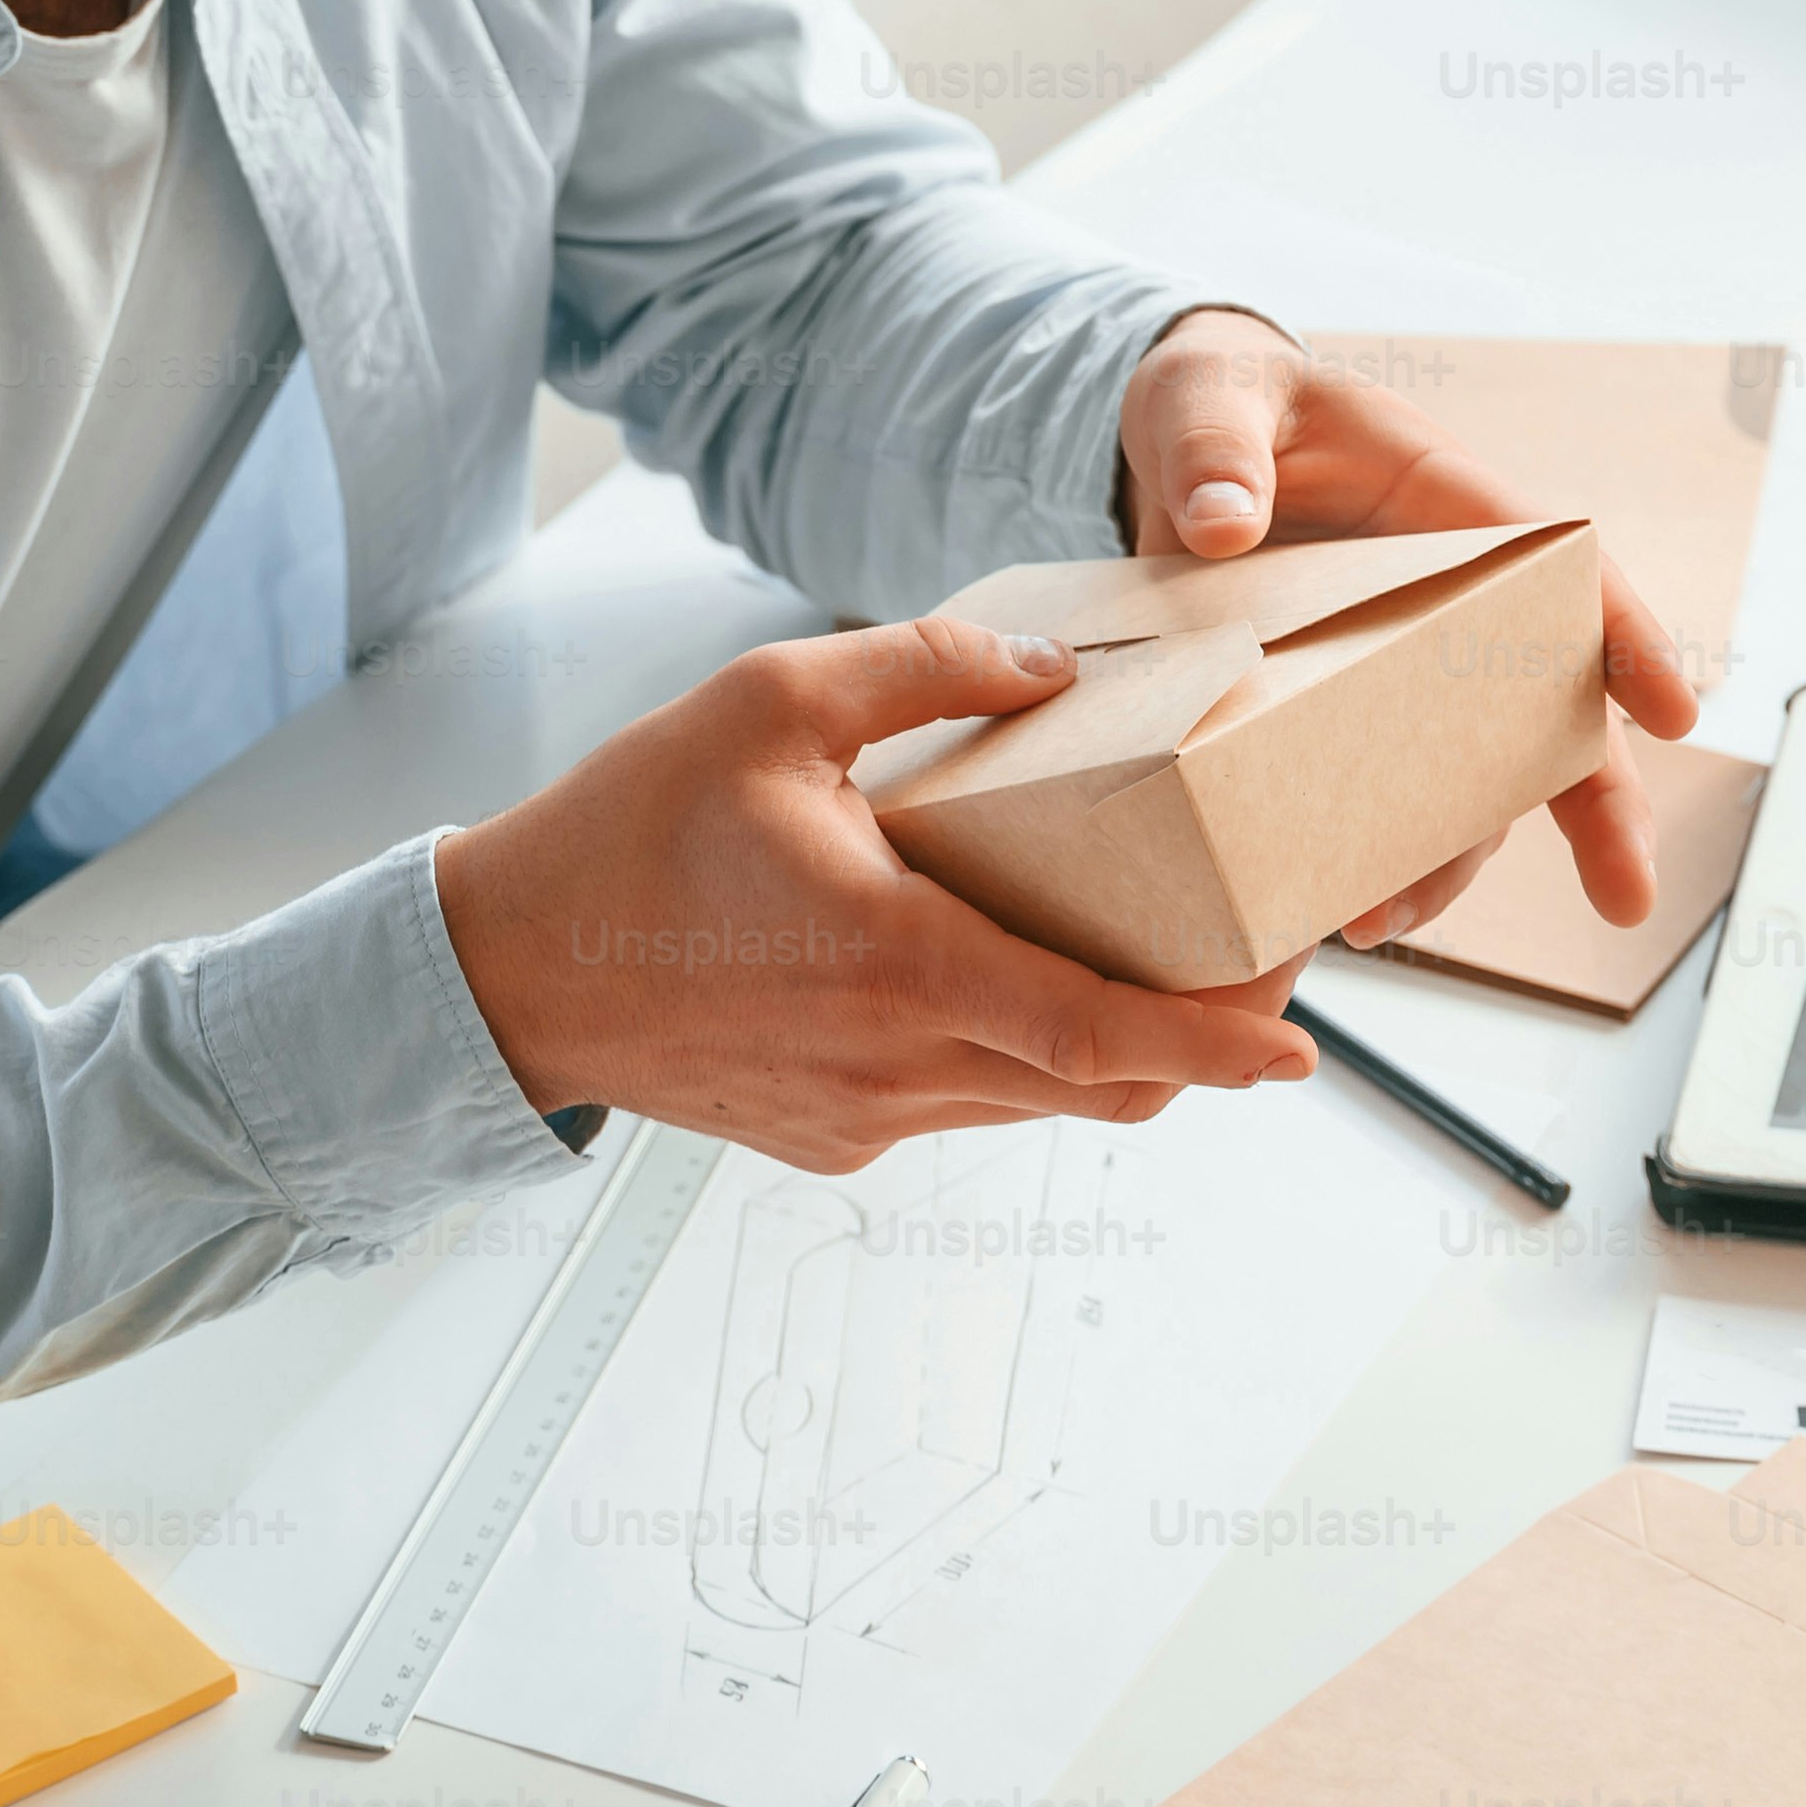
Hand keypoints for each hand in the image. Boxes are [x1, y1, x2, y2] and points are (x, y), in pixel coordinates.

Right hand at [435, 617, 1319, 1170]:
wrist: (507, 972)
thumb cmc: (626, 831)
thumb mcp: (769, 703)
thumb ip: (924, 669)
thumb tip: (1049, 670)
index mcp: (893, 962)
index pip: (1096, 1034)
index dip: (1212, 1045)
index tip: (1298, 1046)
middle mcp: (892, 1063)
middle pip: (1095, 1083)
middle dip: (1197, 1038)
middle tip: (1259, 970)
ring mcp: (863, 1116)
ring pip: (1035, 1101)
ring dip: (1106, 1045)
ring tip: (1150, 958)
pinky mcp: (832, 1138)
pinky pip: (961, 1104)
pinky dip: (1013, 1053)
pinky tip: (1000, 972)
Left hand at [1116, 306, 1706, 944]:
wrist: (1177, 456)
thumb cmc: (1223, 405)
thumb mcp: (1204, 398)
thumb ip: (1212, 446)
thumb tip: (1221, 520)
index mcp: (1445, 503)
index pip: (1561, 567)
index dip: (1623, 638)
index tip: (1674, 712)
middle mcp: (1447, 601)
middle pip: (1546, 706)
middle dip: (1598, 804)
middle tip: (1626, 894)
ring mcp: (1399, 670)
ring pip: (1465, 778)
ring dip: (1445, 859)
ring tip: (1387, 919)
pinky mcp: (1337, 717)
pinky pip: (1376, 799)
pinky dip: (1362, 859)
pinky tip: (1324, 915)